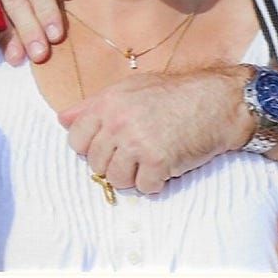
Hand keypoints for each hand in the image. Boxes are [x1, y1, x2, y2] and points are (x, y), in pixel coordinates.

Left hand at [59, 67, 249, 193]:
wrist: (215, 101)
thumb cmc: (172, 94)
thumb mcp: (128, 89)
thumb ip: (92, 106)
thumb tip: (62, 119)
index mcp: (106, 104)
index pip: (75, 140)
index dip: (90, 148)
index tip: (108, 147)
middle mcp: (117, 122)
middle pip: (95, 164)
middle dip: (113, 164)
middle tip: (134, 155)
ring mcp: (137, 142)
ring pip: (116, 179)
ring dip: (133, 176)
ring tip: (148, 161)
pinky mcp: (158, 161)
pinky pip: (144, 187)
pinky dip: (155, 183)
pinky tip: (164, 166)